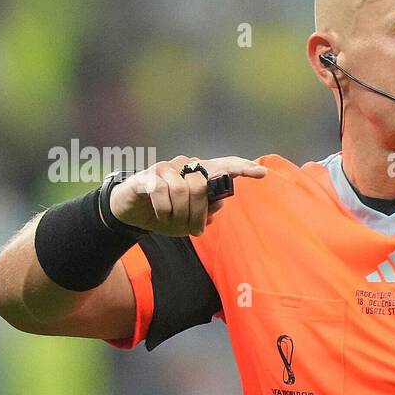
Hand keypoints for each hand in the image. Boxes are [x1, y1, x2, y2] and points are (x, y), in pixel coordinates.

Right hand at [110, 155, 268, 236]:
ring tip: (171, 221)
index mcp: (200, 174)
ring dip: (179, 214)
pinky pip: (162, 193)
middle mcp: (186, 165)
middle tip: (192, 228)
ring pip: (183, 191)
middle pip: (203, 186)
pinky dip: (162, 210)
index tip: (262, 173)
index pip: (225, 166)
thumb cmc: (166, 212)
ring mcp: (167, 168)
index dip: (243, 169)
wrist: (132, 212)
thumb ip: (208, 209)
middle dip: (198, 213)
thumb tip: (220, 202)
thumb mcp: (190, 217)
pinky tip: (159, 214)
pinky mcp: (148, 176)